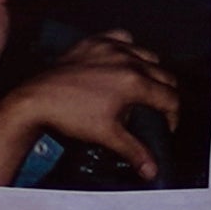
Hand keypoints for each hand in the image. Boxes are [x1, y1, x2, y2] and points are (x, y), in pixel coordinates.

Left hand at [0, 30, 183, 186]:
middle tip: (157, 112)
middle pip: (164, 75)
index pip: (170, 97)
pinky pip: (123, 37)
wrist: (37, 99)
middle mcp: (127, 59)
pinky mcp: (95, 41)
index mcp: (134, 82)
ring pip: (147, 54)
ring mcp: (111, 47)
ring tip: (143, 88)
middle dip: (165, 95)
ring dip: (152, 71)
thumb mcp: (107, 135)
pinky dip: (129, 48)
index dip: (173, 116)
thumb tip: (152, 171)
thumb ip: (134, 151)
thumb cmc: (72, 117)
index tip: (166, 127)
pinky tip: (124, 60)